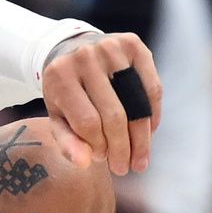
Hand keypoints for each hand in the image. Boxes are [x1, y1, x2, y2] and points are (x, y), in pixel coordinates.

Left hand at [41, 33, 161, 175]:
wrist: (72, 49)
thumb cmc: (66, 91)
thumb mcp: (57, 117)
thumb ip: (67, 142)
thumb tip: (84, 163)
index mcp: (60, 75)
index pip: (87, 122)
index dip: (99, 146)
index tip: (102, 159)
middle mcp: (85, 56)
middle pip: (113, 115)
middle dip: (122, 148)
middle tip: (125, 168)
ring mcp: (111, 47)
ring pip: (137, 104)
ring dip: (141, 137)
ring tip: (140, 159)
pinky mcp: (133, 44)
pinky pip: (152, 87)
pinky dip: (153, 114)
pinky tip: (150, 131)